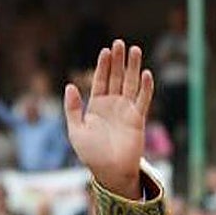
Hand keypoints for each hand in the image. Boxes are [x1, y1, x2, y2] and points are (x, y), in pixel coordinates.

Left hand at [64, 39, 152, 198]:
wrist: (109, 170)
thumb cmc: (90, 153)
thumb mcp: (75, 130)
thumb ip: (72, 109)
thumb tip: (69, 86)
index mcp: (96, 106)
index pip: (100, 81)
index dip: (103, 66)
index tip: (105, 50)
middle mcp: (113, 105)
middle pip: (116, 77)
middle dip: (118, 61)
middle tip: (120, 43)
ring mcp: (126, 110)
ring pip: (131, 83)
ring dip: (133, 67)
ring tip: (135, 49)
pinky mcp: (138, 117)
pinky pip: (143, 99)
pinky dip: (145, 87)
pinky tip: (146, 73)